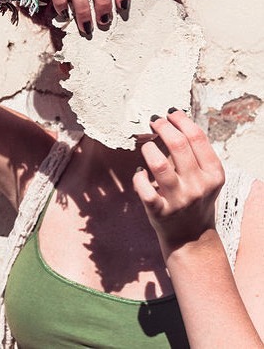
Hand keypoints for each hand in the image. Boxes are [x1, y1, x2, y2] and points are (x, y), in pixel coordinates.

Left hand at [133, 109, 224, 252]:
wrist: (191, 237)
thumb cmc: (194, 199)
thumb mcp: (204, 178)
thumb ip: (192, 154)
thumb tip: (171, 123)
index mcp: (213, 173)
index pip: (197, 138)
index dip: (181, 120)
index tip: (170, 113)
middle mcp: (198, 185)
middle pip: (178, 145)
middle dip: (163, 127)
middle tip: (154, 121)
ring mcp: (179, 200)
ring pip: (159, 164)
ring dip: (148, 149)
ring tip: (146, 146)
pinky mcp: (160, 211)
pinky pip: (144, 189)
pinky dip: (138, 177)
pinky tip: (139, 172)